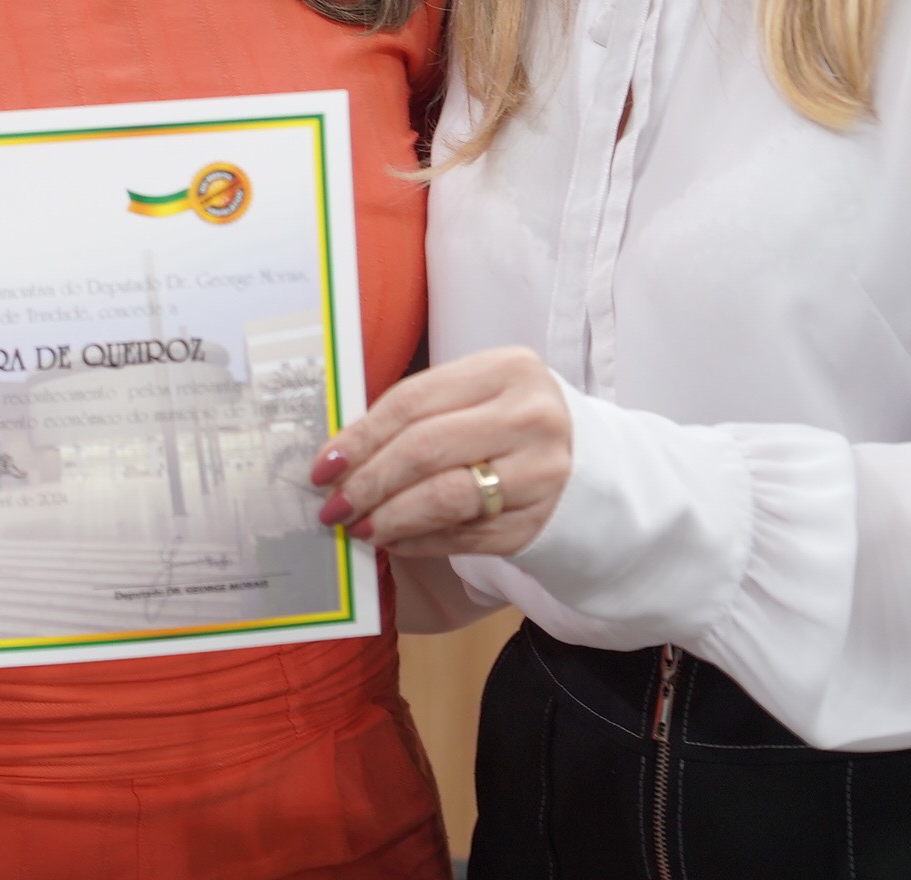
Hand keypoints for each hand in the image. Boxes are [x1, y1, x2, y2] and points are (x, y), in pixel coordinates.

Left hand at [310, 346, 571, 556]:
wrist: (586, 464)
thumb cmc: (506, 423)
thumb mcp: (474, 395)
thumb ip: (417, 413)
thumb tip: (340, 454)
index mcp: (508, 369)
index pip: (412, 402)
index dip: (360, 436)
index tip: (324, 465)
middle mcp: (531, 418)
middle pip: (425, 449)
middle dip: (368, 482)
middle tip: (332, 506)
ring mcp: (541, 473)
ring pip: (444, 497)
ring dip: (389, 517)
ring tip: (358, 528)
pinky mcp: (538, 521)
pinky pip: (463, 536)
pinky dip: (420, 541)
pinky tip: (394, 540)